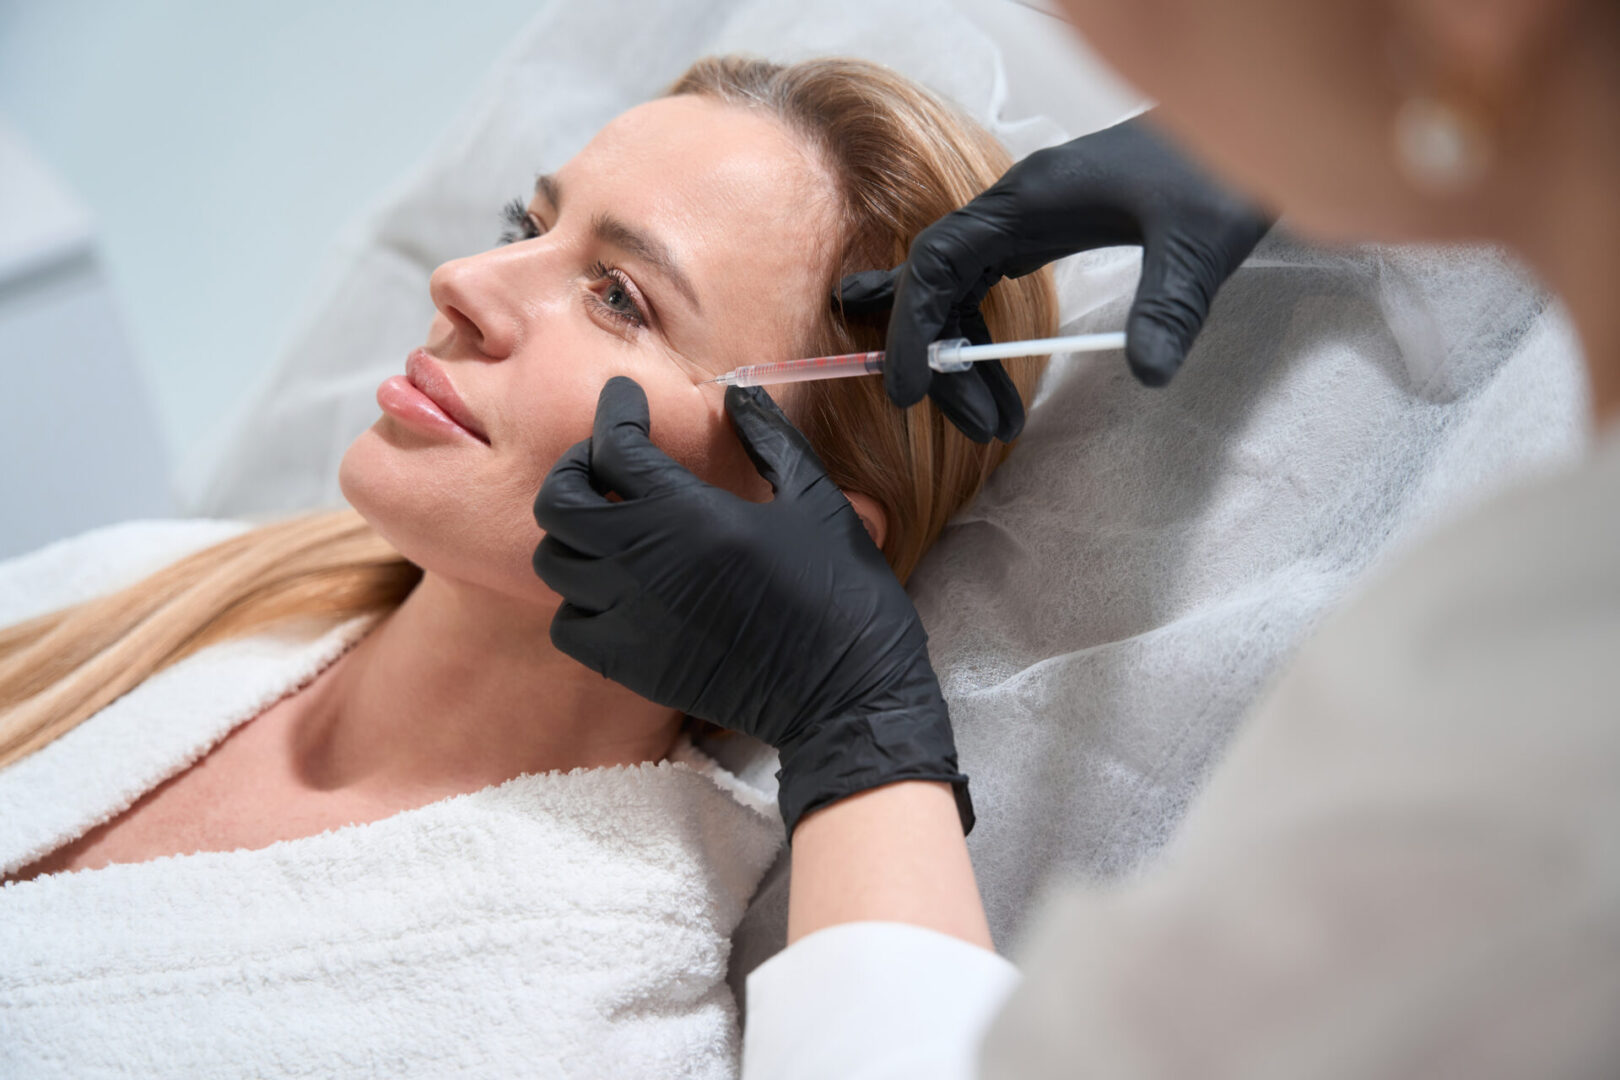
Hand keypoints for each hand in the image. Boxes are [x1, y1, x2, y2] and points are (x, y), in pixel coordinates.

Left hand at [532, 377, 971, 836]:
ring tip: (612, 527)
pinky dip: (578, 600)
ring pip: (554, 561)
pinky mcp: (630, 665)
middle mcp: (645, 562)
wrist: (845, 695)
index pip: (616, 446)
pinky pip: (567, 624)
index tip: (624, 399)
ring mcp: (630, 618)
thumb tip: (739, 393)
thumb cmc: (842, 593)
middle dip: (576, 470)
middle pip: (560, 501)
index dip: (615, 411)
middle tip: (607, 465)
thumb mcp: (817, 501)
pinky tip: (616, 589)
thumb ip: (770, 441)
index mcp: (692, 513)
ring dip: (574, 536)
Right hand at [840, 112, 1271, 441]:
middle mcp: (1016, 206)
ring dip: (967, 357)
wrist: (1244, 120)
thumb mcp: (1201, 242)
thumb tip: (1148, 375)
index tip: (911, 390)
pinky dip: (987, 336)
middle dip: (947, 361)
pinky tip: (1002, 372)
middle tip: (983, 426)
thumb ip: (1169, 306)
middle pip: (941, 285)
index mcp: (1030, 199)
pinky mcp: (1049, 229)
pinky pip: (989, 285)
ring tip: (999, 419)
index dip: (914, 327)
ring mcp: (1030, 217)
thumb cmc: (1221, 169)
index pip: (937, 262)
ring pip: (963, 291)